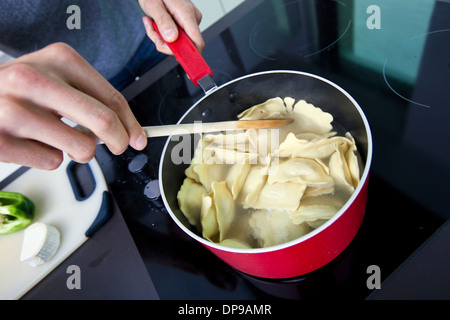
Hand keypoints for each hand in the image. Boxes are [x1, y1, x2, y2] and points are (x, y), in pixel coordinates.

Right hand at [0, 43, 147, 169]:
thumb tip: (129, 131)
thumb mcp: (57, 78)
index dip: (131, 123)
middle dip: (118, 141)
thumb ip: (92, 99)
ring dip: (79, 151)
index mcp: (58, 59)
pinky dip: (49, 157)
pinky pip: (52, 162)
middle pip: (102, 122)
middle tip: (117, 146)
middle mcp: (34, 79)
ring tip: (59, 137)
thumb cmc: (22, 90)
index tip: (138, 138)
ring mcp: (14, 110)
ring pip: (81, 148)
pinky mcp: (1, 141)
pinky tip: (32, 141)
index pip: (111, 98)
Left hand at [139, 0, 203, 54]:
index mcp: (187, 14)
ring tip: (152, 24)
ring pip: (178, 43)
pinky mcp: (185, 24)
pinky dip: (163, 34)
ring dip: (161, 38)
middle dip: (165, 44)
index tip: (184, 64)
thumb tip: (172, 38)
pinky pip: (176, 37)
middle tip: (153, 32)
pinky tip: (156, 24)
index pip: (197, 42)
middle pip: (184, 46)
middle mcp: (192, 18)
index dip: (191, 56)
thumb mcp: (153, 5)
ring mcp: (190, 22)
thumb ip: (163, 22)